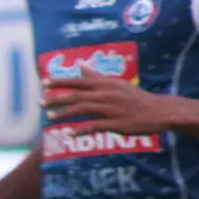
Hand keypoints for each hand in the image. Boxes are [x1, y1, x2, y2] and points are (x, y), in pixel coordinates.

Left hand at [42, 76, 175, 135]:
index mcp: (105, 83)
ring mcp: (111, 109)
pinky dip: (80, 130)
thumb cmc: (134, 97)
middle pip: (76, 95)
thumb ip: (96, 76)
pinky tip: (68, 133)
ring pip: (82, 109)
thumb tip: (80, 65)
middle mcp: (106, 94)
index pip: (78, 80)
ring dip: (64, 114)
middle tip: (40, 103)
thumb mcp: (115, 83)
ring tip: (49, 118)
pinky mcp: (116, 123)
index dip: (60, 82)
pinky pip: (94, 126)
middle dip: (56, 98)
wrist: (158, 111)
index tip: (44, 83)